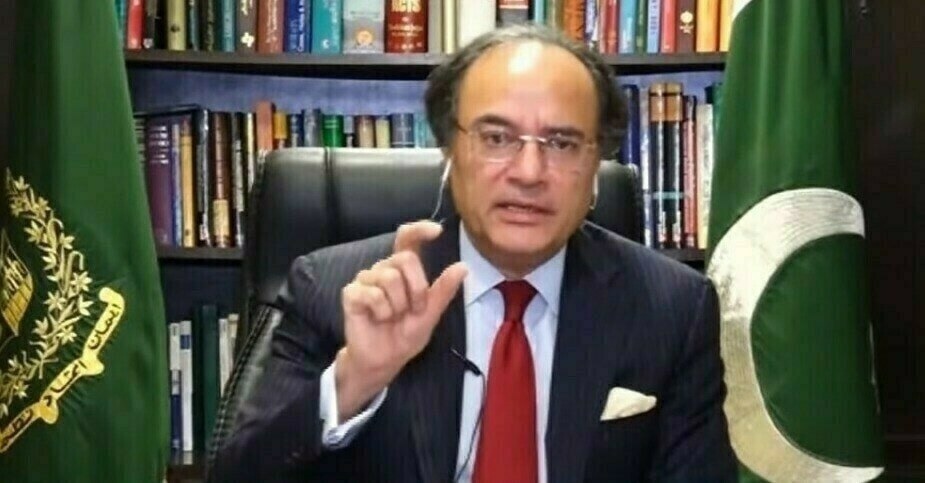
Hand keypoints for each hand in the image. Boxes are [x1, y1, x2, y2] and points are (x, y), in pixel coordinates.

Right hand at [335, 220, 466, 419]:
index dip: (419, 229)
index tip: (437, 230)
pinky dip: (382, 312)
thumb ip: (444, 290)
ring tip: (393, 317)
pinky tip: (378, 319)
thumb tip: (463, 266)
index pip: (407, 239)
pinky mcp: (351, 294)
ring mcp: (365, 280)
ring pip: (389, 278)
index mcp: (402, 270)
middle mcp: (383, 269)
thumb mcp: (431, 314)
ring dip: (399, 305)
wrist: (384, 360)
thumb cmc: (405, 335)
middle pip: (404, 259)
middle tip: (413, 310)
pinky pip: (373, 294)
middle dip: (416, 289)